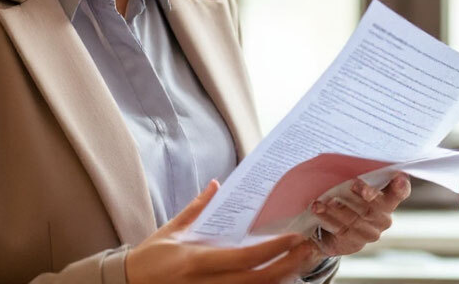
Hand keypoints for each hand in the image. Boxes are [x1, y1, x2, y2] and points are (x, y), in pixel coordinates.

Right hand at [126, 180, 319, 283]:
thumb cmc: (150, 258)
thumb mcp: (171, 231)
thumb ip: (197, 209)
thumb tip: (215, 184)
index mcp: (195, 261)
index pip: (242, 258)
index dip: (271, 250)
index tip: (293, 238)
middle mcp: (204, 283)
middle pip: (254, 281)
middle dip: (285, 266)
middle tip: (308, 251)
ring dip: (280, 280)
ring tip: (301, 264)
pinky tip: (279, 279)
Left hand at [308, 173, 410, 258]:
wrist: (331, 230)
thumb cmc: (346, 198)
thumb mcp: (354, 186)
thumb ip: (359, 176)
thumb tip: (349, 155)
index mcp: (389, 200)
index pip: (401, 192)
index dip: (401, 186)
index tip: (398, 177)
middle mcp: (383, 217)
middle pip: (374, 206)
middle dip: (363, 195)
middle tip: (353, 184)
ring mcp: (371, 232)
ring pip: (354, 218)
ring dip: (336, 208)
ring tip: (321, 199)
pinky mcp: (355, 242)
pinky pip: (341, 229)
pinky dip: (327, 217)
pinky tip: (317, 208)